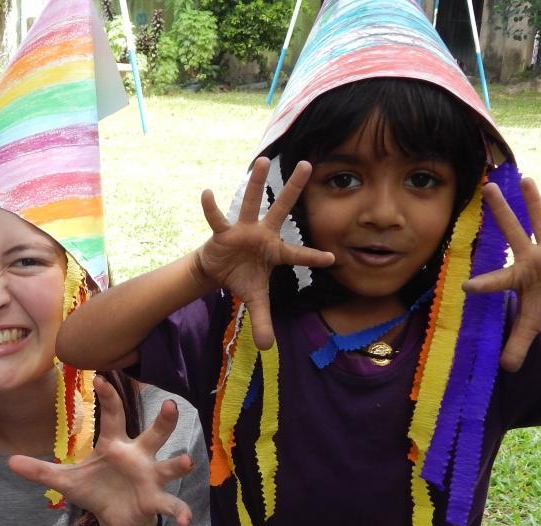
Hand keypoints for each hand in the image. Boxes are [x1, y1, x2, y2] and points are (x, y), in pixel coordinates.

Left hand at [7, 376, 191, 525]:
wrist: (116, 517)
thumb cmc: (96, 489)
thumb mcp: (67, 480)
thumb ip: (41, 471)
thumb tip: (9, 461)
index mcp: (115, 444)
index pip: (113, 415)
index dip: (108, 396)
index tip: (101, 376)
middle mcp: (137, 455)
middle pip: (154, 433)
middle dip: (164, 421)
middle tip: (170, 405)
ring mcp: (150, 476)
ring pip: (169, 465)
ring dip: (178, 463)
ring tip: (186, 461)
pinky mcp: (156, 499)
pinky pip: (170, 504)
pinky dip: (180, 511)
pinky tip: (185, 520)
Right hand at [197, 157, 333, 348]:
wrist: (217, 271)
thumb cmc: (242, 278)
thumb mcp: (254, 301)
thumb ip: (263, 321)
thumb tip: (268, 349)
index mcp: (276, 252)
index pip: (299, 255)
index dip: (314, 257)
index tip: (333, 259)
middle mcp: (263, 234)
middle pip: (282, 208)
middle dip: (295, 188)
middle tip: (309, 164)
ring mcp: (243, 230)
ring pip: (251, 201)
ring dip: (256, 182)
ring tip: (264, 160)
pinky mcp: (223, 232)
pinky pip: (217, 218)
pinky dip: (211, 207)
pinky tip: (206, 192)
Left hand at [463, 178, 540, 370]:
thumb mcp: (531, 327)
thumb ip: (517, 345)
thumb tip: (506, 369)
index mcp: (516, 277)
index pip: (495, 280)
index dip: (482, 283)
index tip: (466, 285)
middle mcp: (529, 258)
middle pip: (511, 231)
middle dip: (498, 212)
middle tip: (484, 188)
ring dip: (534, 202)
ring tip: (525, 179)